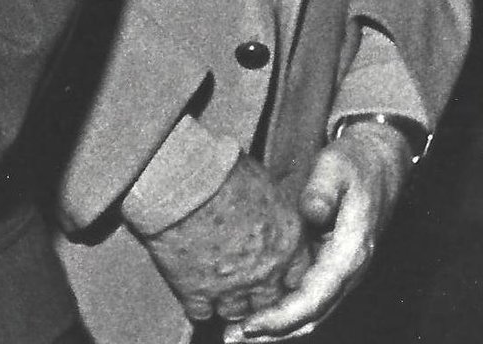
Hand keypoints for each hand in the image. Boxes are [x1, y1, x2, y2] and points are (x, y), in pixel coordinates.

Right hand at [135, 154, 308, 323]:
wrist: (185, 179)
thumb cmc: (223, 169)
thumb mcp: (264, 183)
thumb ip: (273, 208)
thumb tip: (267, 206)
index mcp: (289, 244)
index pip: (298, 277)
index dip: (282, 274)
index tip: (270, 267)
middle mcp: (267, 272)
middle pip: (269, 300)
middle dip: (257, 293)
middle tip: (241, 280)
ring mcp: (232, 287)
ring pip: (237, 313)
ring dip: (227, 302)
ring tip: (215, 286)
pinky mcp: (197, 292)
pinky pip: (202, 313)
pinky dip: (198, 305)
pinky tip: (192, 290)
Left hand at [232, 122, 415, 338]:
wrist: (380, 163)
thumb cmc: (354, 163)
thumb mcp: (336, 166)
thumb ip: (323, 189)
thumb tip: (312, 213)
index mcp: (352, 251)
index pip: (316, 297)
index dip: (283, 316)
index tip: (251, 324)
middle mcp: (350, 271)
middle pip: (313, 316)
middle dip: (274, 332)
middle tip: (233, 338)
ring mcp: (343, 273)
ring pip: (312, 315)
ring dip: (278, 330)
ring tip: (238, 335)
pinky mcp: (333, 269)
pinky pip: (310, 301)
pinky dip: (285, 314)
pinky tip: (257, 316)